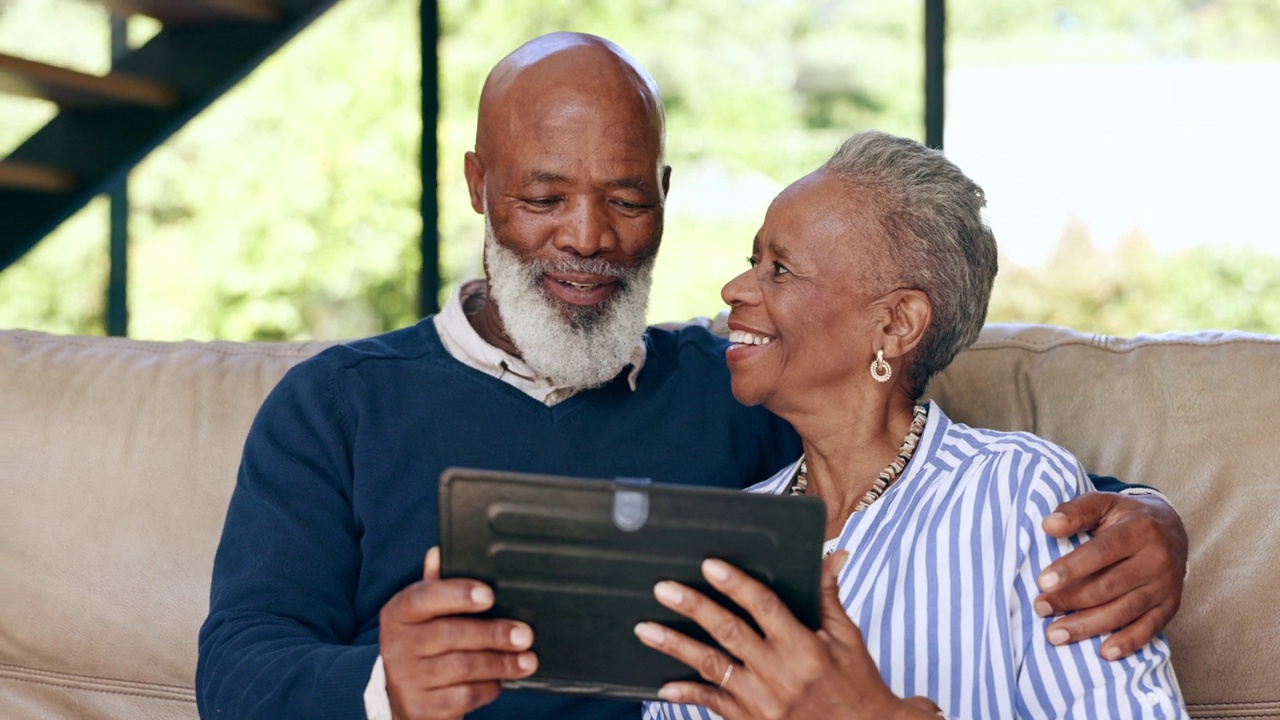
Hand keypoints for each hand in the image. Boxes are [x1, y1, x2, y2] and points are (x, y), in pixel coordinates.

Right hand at [378, 547, 536, 718]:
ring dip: (501, 663)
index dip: (457, 594)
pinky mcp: (422, 708)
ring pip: (462, 667)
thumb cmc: (420, 644)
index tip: (489, 595)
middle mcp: (398, 645)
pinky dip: (489, 687)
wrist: (396, 696)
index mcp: (399, 613)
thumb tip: (440, 552)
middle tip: (525, 634)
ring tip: (527, 660)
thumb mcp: (420, 614)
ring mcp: (408, 679)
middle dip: (493, 633)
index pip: (424, 597)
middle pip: (450, 634)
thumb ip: (435, 585)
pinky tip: (501, 680)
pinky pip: (464, 696)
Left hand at [634, 553, 937, 719]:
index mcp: (805, 647)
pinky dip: (688, 694)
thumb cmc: (857, 685)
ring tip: (646, 629)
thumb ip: (829, 597)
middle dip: (693, 608)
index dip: (736, 584)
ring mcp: (763, 701)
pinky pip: (713, 704)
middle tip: (664, 589)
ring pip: (711, 667)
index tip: (710, 565)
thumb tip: (833, 555)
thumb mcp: (849, 639)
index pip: (764, 606)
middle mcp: (780, 673)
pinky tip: (665, 685)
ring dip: (675, 646)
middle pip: (729, 632)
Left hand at [1037, 492, 1187, 659]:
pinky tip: (1104, 653)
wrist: (1171, 528)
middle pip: (1110, 585)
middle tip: (1040, 608)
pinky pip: (1151, 628)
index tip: (1043, 582)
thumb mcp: (1103, 503)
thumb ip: (1076, 511)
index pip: (1102, 552)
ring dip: (1089, 626)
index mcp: (1139, 530)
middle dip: (1072, 600)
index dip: (1072, 568)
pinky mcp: (1171, 605)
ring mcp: (1166, 585)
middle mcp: (1157, 559)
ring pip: (1125, 610)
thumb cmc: (1125, 517)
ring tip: (1055, 634)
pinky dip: (1129, 642)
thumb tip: (1048, 525)